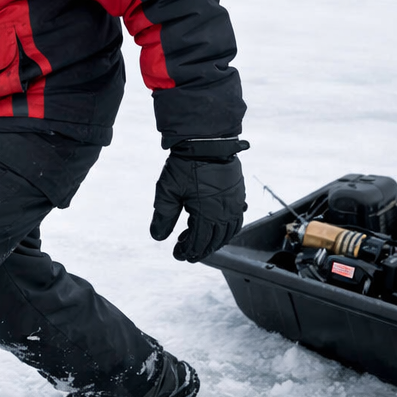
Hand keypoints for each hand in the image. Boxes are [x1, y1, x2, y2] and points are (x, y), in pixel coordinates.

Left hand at [149, 140, 248, 262]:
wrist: (207, 141)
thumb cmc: (185, 165)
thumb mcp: (167, 192)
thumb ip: (163, 216)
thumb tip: (158, 237)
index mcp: (208, 214)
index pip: (198, 242)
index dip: (187, 251)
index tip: (177, 254)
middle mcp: (225, 212)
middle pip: (214, 241)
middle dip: (200, 250)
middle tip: (187, 253)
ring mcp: (235, 203)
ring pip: (228, 232)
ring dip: (214, 241)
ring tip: (199, 241)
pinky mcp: (239, 194)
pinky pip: (237, 219)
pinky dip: (227, 229)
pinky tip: (217, 227)